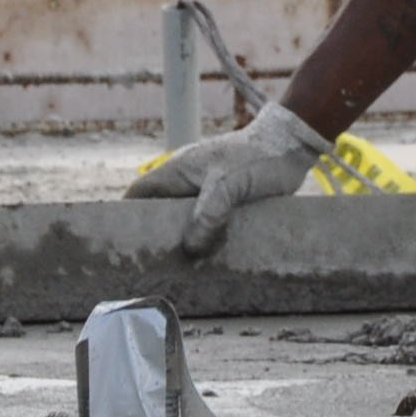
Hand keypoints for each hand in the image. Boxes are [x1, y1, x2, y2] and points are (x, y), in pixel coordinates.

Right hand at [128, 102, 333, 254]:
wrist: (292, 147)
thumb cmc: (257, 157)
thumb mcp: (229, 186)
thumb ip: (209, 215)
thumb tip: (191, 250)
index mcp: (178, 170)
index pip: (139, 193)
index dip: (127, 215)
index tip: (122, 242)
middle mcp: (188, 182)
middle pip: (160, 212)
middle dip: (157, 235)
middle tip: (155, 265)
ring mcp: (208, 192)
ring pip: (186, 221)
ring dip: (185, 240)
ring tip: (182, 269)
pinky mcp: (228, 203)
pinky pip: (209, 225)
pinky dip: (207, 240)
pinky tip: (211, 259)